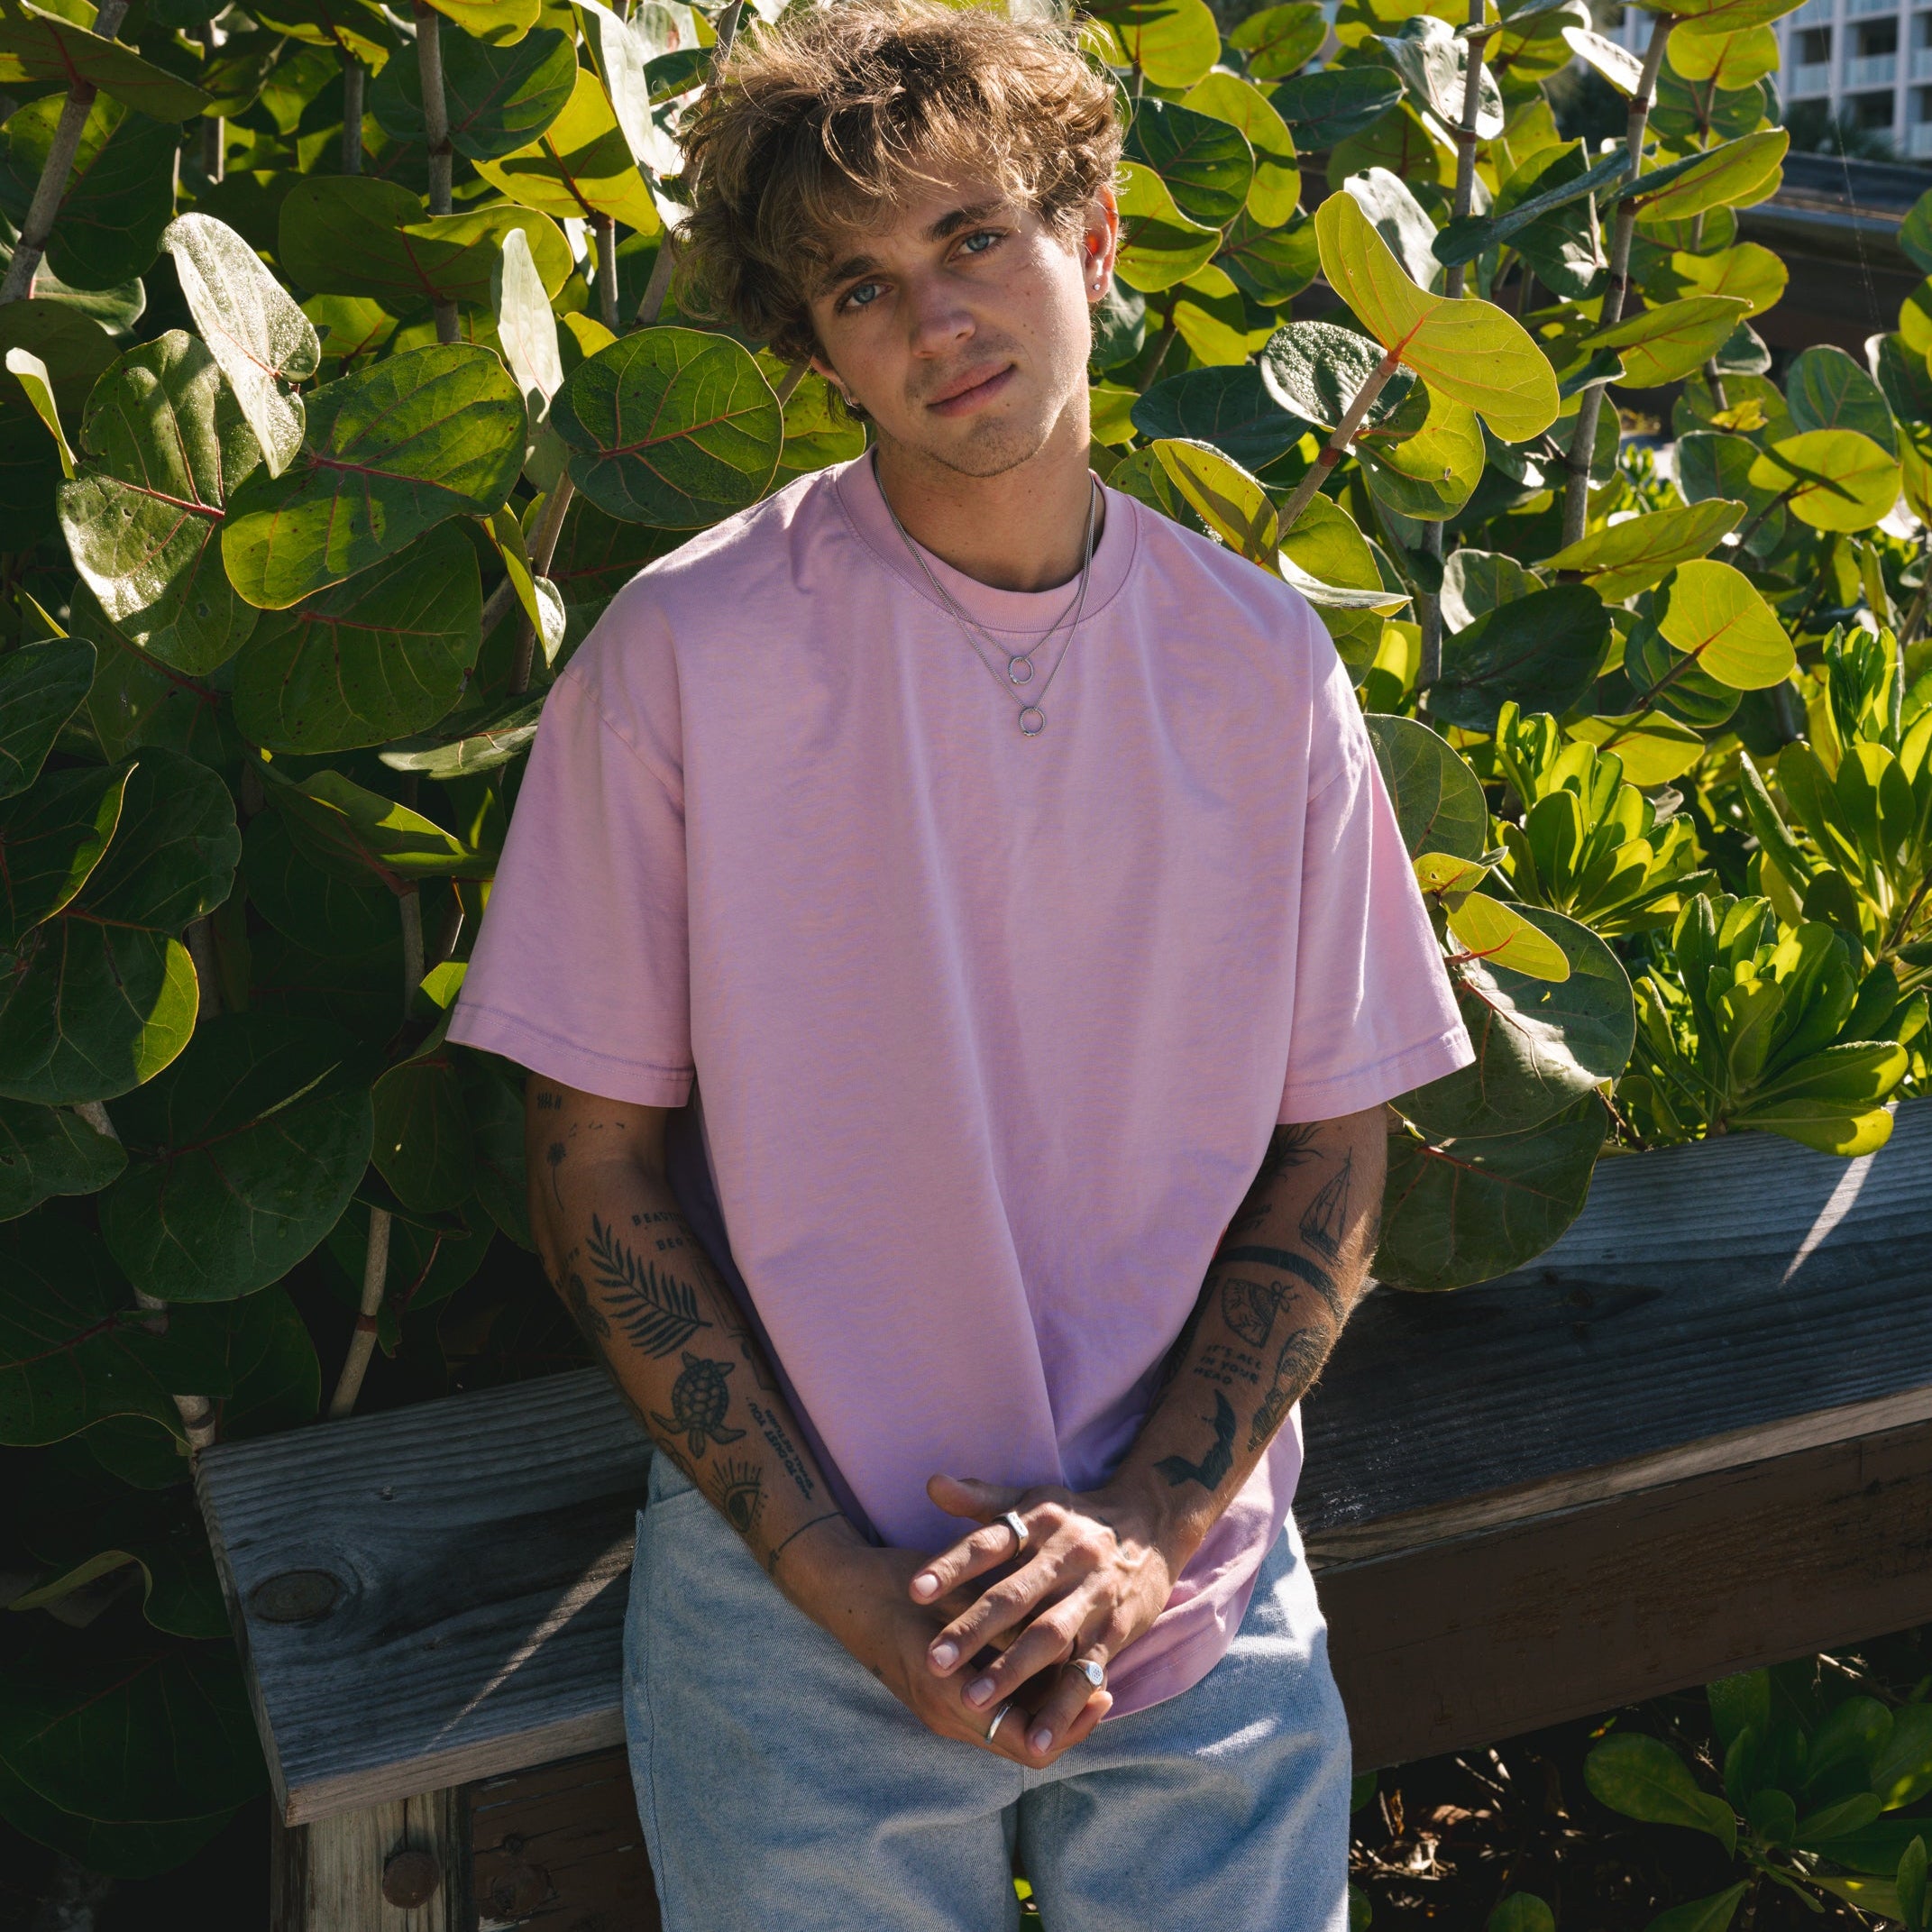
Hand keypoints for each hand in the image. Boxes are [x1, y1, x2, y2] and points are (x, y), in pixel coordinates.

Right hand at [780, 1525, 1111, 1766]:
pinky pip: (993, 1714)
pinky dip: (1024, 1698)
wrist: (843, 1589)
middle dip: (1066, 1721)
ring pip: (1011, 1731)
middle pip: (1024, 1745)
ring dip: (1046, 1709)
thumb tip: (1062, 1635)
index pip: (1024, 1742)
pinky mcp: (940, 1699)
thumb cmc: (897, 1586)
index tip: (1101, 1691)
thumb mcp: (955, 1597)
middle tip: (1105, 1689)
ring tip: (1086, 1674)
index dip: (1068, 1724)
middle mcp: (947, 1717)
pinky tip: (1047, 1664)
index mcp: (949, 1697)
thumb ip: (1004, 1622)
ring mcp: (941, 1712)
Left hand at [907, 1473, 1189, 1760]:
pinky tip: (1036, 1739)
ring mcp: (1092, 1595)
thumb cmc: (1075, 1517)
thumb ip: (980, 1499)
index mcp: (1039, 1523)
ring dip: (1011, 1671)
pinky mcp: (1115, 1631)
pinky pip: (1087, 1672)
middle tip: (933, 1660)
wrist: (1152, 1523)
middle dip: (973, 1630)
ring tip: (973, 1702)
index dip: (952, 1565)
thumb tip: (933, 1484)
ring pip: (1048, 1636)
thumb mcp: (1032, 1498)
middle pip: (1014, 1595)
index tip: (913, 1590)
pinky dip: (1063, 1708)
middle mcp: (1065, 1557)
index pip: (989, 1542)